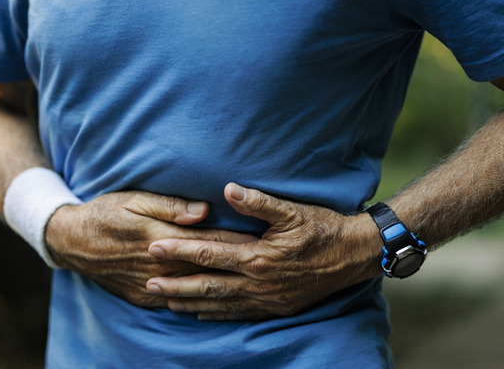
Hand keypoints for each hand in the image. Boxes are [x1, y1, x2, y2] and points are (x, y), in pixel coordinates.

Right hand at [46, 191, 256, 307]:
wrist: (72, 242)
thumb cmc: (107, 213)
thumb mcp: (135, 199)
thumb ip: (171, 206)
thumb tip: (205, 211)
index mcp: (160, 236)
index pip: (207, 241)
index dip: (236, 242)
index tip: (263, 241)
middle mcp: (159, 265)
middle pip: (205, 267)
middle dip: (236, 267)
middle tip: (267, 266)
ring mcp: (150, 285)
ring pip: (194, 289)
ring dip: (221, 287)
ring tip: (250, 286)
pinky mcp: (142, 299)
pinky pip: (176, 303)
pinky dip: (196, 303)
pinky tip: (216, 303)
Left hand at [145, 183, 382, 320]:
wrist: (355, 255)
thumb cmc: (323, 228)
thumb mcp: (293, 210)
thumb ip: (258, 201)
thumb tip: (228, 189)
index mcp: (258, 257)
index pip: (209, 253)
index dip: (179, 250)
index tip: (153, 247)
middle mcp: (259, 282)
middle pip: (208, 285)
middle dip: (175, 283)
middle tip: (148, 281)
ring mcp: (267, 298)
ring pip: (220, 303)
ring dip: (191, 302)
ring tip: (166, 300)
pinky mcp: (276, 307)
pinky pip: (240, 314)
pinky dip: (218, 315)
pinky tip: (202, 314)